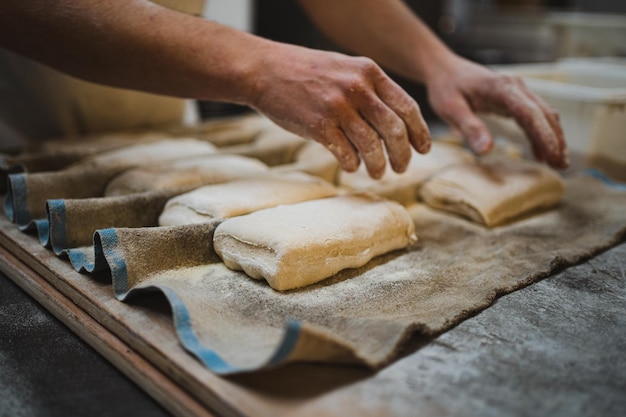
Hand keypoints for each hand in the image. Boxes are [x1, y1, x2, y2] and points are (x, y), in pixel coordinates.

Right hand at [247, 42, 430, 178]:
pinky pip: (346, 154)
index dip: (419, 132)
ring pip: (372, 146)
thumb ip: (370, 90)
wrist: (265, 71)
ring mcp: (338, 107)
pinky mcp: (319, 126)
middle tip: (401, 168)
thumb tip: (396, 123)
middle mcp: (357, 88)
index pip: (407, 107)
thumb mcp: (345, 69)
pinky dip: (353, 165)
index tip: (424, 150)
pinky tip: (352, 167)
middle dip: (402, 155)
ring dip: (379, 166)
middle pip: (394, 130)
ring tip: (378, 173)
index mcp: (369, 72)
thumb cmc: (306, 73)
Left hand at [426, 56, 567, 168]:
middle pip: (544, 114)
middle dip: (556, 140)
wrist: (444, 70)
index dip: (544, 135)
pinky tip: (541, 154)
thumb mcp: (451, 109)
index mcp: (502, 88)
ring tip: (559, 164)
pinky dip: (540, 135)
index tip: (553, 155)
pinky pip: (534, 117)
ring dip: (553, 138)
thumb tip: (486, 150)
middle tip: (562, 166)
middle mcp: (515, 87)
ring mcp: (518, 92)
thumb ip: (469, 127)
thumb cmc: (446, 88)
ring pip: (544, 115)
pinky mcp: (514, 99)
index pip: (530, 113)